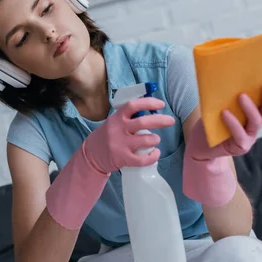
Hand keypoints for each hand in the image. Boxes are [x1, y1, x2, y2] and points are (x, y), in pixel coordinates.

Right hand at [45, 96, 174, 229]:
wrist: (91, 155)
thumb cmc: (108, 136)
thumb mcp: (114, 122)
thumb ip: (128, 117)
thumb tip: (151, 109)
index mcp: (117, 117)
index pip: (133, 105)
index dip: (148, 103)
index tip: (161, 104)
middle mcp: (118, 129)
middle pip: (142, 122)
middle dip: (160, 120)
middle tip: (170, 121)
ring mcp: (120, 144)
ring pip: (145, 140)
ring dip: (155, 139)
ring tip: (155, 140)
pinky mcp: (122, 158)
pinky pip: (142, 159)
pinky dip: (153, 156)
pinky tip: (155, 154)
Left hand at [188, 71, 261, 160]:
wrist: (201, 146)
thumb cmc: (211, 122)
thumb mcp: (219, 104)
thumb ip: (227, 92)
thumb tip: (226, 69)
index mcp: (254, 112)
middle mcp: (255, 124)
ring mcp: (249, 137)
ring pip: (256, 121)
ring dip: (250, 108)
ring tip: (241, 96)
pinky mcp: (240, 146)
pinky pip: (239, 134)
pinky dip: (233, 122)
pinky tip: (224, 113)